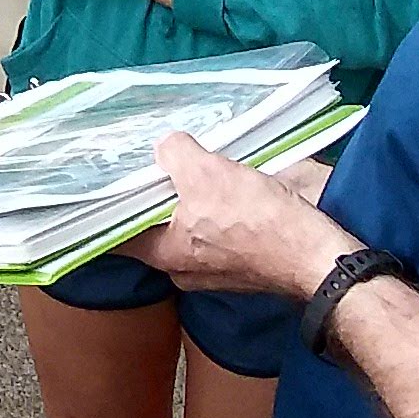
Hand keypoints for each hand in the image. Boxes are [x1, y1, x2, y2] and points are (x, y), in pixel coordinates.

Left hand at [122, 135, 347, 294]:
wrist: (317, 253)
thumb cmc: (255, 219)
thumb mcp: (205, 172)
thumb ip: (174, 155)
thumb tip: (167, 148)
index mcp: (163, 254)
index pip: (116, 233)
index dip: (107, 206)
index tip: (101, 181)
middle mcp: (182, 268)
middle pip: (152, 227)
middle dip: (152, 195)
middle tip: (147, 162)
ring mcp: (214, 268)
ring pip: (185, 229)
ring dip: (186, 200)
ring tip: (184, 165)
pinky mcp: (242, 262)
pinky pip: (215, 232)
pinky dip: (213, 209)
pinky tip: (218, 182)